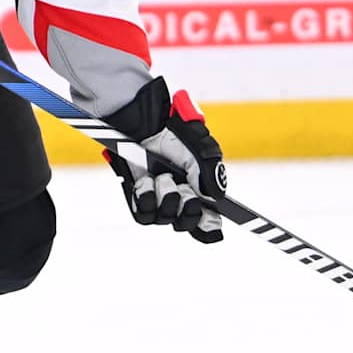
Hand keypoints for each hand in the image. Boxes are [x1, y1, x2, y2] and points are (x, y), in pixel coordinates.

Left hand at [104, 78, 225, 243]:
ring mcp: (157, 200)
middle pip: (185, 224)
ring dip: (167, 196)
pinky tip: (148, 180)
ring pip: (165, 218)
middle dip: (188, 207)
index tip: (212, 222)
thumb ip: (212, 177)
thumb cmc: (177, 136)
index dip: (209, 226)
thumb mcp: (203, 153)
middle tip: (185, 188)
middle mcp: (178, 200)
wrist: (150, 126)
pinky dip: (148, 197)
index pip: (206, 221)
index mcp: (198, 192)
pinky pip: (143, 214)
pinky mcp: (138, 197)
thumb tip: (215, 200)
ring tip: (164, 176)